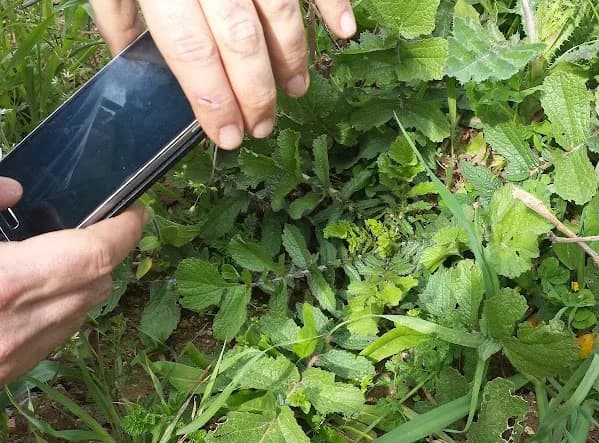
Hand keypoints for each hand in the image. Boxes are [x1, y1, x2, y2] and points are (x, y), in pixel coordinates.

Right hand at [0, 177, 145, 384]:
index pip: (98, 253)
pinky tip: (30, 294)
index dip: (126, 229)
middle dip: (107, 254)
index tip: (136, 211)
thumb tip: (16, 190)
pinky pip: (56, 335)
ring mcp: (18, 354)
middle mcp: (23, 324)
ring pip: (82, 313)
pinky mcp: (10, 372)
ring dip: (83, 284)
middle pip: (101, 285)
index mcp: (10, 282)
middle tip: (95, 229)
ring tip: (59, 257)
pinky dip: (58, 310)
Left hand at [88, 0, 355, 149]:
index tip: (227, 136)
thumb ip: (117, 8)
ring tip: (296, 91)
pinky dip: (331, 0)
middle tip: (264, 126)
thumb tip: (130, 58)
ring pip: (280, 10)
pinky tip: (343, 33)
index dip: (213, 99)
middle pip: (241, 38)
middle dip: (256, 91)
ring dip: (292, 56)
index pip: (191, 48)